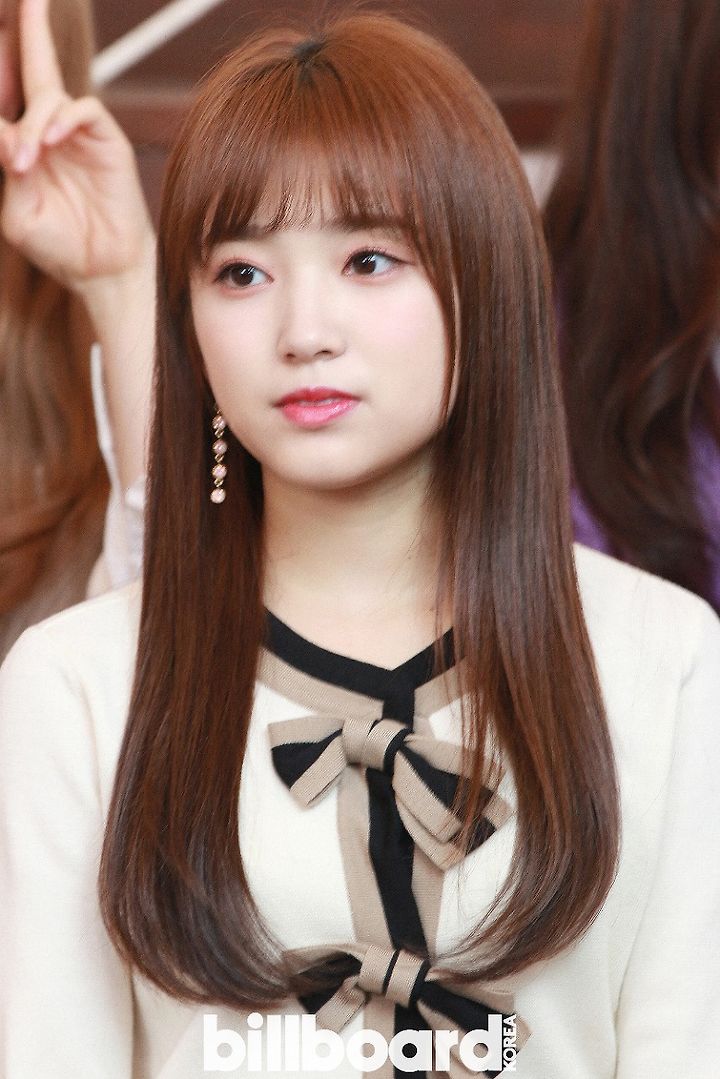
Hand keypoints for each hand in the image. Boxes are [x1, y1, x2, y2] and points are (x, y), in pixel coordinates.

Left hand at [0, 0, 153, 292]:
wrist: (103, 271)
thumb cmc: (59, 248)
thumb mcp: (19, 214)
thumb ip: (9, 173)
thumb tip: (11, 136)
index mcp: (20, 149)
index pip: (1, 103)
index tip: (3, 113)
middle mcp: (46, 132)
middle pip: (32, 68)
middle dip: (28, 32)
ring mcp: (75, 133)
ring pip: (48, 95)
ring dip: (33, 124)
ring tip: (29, 160)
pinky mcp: (104, 138)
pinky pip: (81, 109)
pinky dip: (63, 120)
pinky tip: (52, 141)